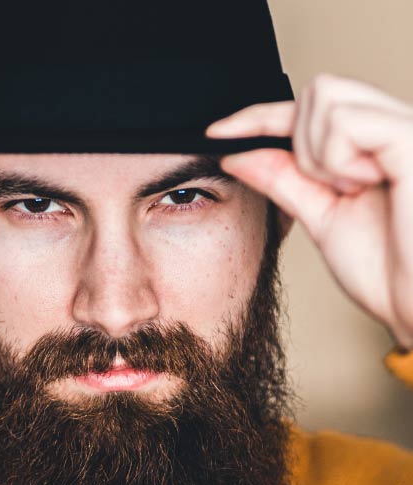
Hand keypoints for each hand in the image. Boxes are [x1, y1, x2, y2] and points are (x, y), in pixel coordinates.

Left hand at [205, 74, 412, 349]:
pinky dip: (336, 158)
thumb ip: (284, 180)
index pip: (308, 108)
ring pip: (326, 95)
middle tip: (329, 189)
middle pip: (316, 90)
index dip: (258, 116)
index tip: (216, 132)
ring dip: (318, 153)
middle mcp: (393, 127)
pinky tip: (362, 185)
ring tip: (351, 190)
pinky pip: (348, 121)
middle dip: (300, 142)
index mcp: (374, 146)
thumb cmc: (389, 270)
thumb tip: (238, 155)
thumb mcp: (321, 217)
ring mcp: (407, 130)